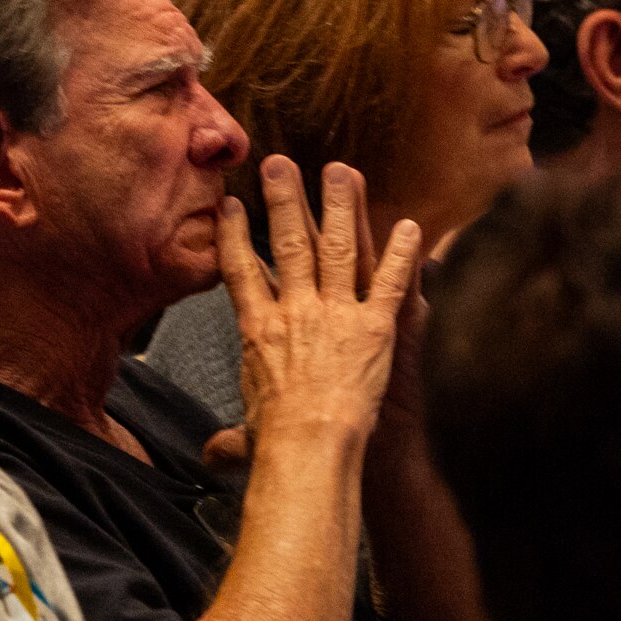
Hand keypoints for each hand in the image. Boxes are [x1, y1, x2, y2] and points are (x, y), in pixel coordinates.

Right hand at [223, 157, 421, 454]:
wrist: (310, 444)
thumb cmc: (275, 443)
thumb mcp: (246, 436)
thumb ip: (229, 440)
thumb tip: (210, 457)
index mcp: (258, 329)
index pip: (240, 270)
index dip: (235, 235)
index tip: (233, 206)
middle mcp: (294, 310)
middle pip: (288, 243)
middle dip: (285, 199)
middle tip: (280, 163)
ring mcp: (335, 313)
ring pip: (336, 248)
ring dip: (339, 207)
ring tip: (340, 171)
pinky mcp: (374, 326)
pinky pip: (390, 282)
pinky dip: (402, 254)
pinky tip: (410, 226)